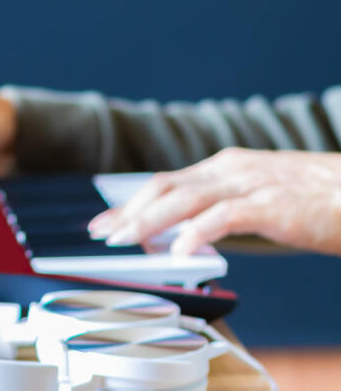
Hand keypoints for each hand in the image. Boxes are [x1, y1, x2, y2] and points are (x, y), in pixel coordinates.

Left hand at [88, 147, 340, 256]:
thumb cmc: (316, 201)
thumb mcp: (258, 198)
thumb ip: (221, 210)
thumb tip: (182, 236)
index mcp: (225, 168)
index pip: (165, 183)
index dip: (131, 203)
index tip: (106, 221)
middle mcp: (231, 171)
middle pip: (164, 188)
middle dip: (129, 212)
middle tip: (103, 233)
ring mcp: (250, 185)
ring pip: (184, 199)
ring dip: (149, 222)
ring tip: (125, 240)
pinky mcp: (273, 205)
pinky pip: (225, 217)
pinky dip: (197, 233)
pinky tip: (181, 251)